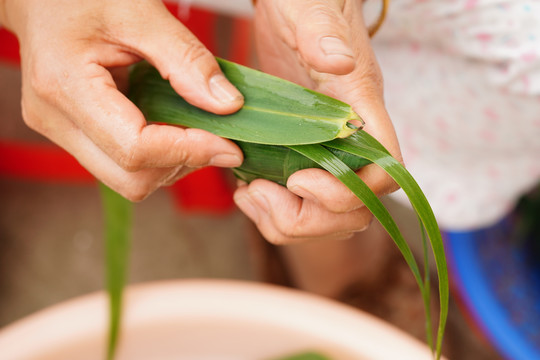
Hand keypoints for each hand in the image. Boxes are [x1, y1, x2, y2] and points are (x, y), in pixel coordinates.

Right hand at [0, 0, 243, 200]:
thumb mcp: (141, 13)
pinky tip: (169, 126)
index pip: (135, 150)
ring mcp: (60, 133)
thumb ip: (187, 60)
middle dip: (181, 163)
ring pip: (127, 180)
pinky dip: (155, 155)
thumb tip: (229, 106)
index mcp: (65, 86)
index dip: (189, 152)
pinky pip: (121, 164)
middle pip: (130, 179)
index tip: (230, 145)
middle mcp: (55, 121)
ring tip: (192, 128)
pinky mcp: (72, 135)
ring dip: (170, 163)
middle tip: (216, 137)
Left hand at [234, 0, 401, 243]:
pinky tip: (247, 188)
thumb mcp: (309, 8)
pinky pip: (302, 204)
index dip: (347, 193)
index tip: (297, 179)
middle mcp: (352, 137)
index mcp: (362, 106)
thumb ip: (323, 33)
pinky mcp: (305, 153)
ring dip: (287, 220)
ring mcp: (329, 150)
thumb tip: (338, 63)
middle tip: (259, 192)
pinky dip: (274, 210)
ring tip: (248, 194)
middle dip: (308, 218)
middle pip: (355, 210)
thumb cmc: (307, 0)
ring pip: (329, 217)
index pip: (382, 172)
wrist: (296, 4)